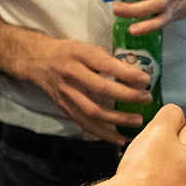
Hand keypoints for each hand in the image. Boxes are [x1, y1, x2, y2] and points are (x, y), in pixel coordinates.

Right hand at [15, 30, 151, 145]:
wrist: (39, 61)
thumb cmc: (70, 52)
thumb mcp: (87, 47)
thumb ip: (107, 59)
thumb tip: (134, 74)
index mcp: (80, 54)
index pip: (106, 65)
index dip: (126, 74)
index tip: (145, 79)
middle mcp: (71, 74)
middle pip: (100, 89)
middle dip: (126, 95)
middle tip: (146, 98)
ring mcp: (66, 94)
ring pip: (93, 111)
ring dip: (117, 119)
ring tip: (137, 121)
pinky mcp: (65, 108)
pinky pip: (85, 124)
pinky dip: (104, 134)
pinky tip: (120, 138)